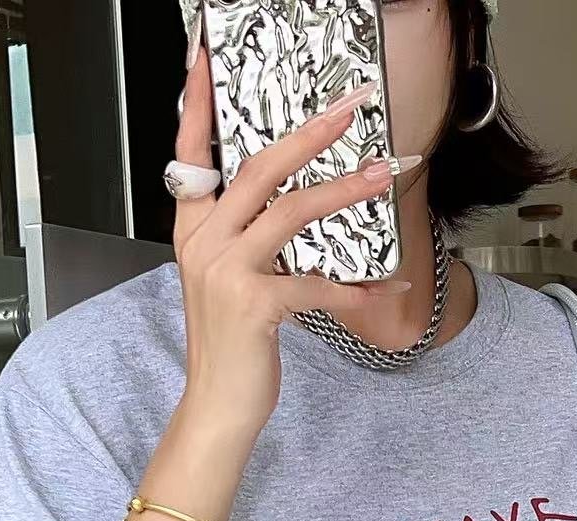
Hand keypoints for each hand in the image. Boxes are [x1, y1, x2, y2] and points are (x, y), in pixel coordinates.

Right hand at [171, 48, 410, 445]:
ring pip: (291, 212)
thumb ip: (244, 238)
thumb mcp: (226, 280)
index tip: (205, 57)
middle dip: (309, 133)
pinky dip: (354, 288)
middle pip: (258, 168)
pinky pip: (314, 283)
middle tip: (349, 107)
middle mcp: (204, 242)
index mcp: (193, 228)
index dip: (198, 104)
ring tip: (384, 173)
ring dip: (345, 190)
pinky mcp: (254, 306)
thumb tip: (286, 202)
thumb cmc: (231, 345)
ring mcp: (226, 272)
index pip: (192, 152)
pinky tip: (384, 290)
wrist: (218, 407)